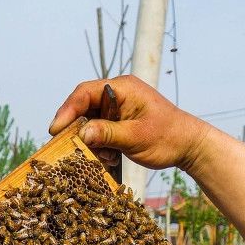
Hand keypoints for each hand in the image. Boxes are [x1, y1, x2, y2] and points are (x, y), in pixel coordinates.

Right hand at [49, 75, 213, 174]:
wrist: (189, 145)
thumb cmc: (167, 137)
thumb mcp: (135, 137)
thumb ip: (107, 133)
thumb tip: (80, 132)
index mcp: (122, 88)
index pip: (85, 93)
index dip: (67, 110)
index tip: (55, 129)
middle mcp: (118, 93)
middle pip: (84, 106)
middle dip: (77, 128)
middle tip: (69, 147)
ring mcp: (119, 106)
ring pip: (91, 120)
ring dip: (91, 140)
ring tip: (104, 155)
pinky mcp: (120, 120)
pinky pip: (100, 129)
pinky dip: (100, 143)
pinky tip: (109, 156)